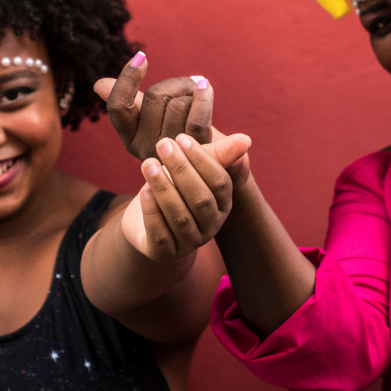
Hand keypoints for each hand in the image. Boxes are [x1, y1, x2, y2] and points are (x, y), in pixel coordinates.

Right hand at [94, 52, 211, 160]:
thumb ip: (130, 100)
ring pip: (178, 104)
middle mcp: (145, 149)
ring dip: (192, 92)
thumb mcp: (152, 117)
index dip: (127, 79)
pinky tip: (206, 88)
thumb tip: (98, 84)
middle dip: (175, 84)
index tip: (141, 57)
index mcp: (130, 137)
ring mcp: (170, 155)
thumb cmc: (179, 132)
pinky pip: (197, 118)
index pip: (118, 106)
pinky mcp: (195, 155)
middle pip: (155, 97)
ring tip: (199, 96)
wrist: (209, 159)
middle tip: (189, 86)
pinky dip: (203, 97)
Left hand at [121, 132, 251, 260]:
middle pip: (201, 199)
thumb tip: (246, 139)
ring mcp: (189, 243)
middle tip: (163, 144)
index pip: (220, 182)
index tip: (182, 138)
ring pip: (179, 216)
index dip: (202, 159)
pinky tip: (144, 190)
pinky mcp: (165, 253)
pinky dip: (152, 211)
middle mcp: (211, 226)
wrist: (146, 219)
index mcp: (223, 204)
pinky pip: (160, 234)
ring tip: (147, 163)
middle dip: (181, 169)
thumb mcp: (195, 168)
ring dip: (163, 187)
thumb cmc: (176, 186)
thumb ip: (219, 154)